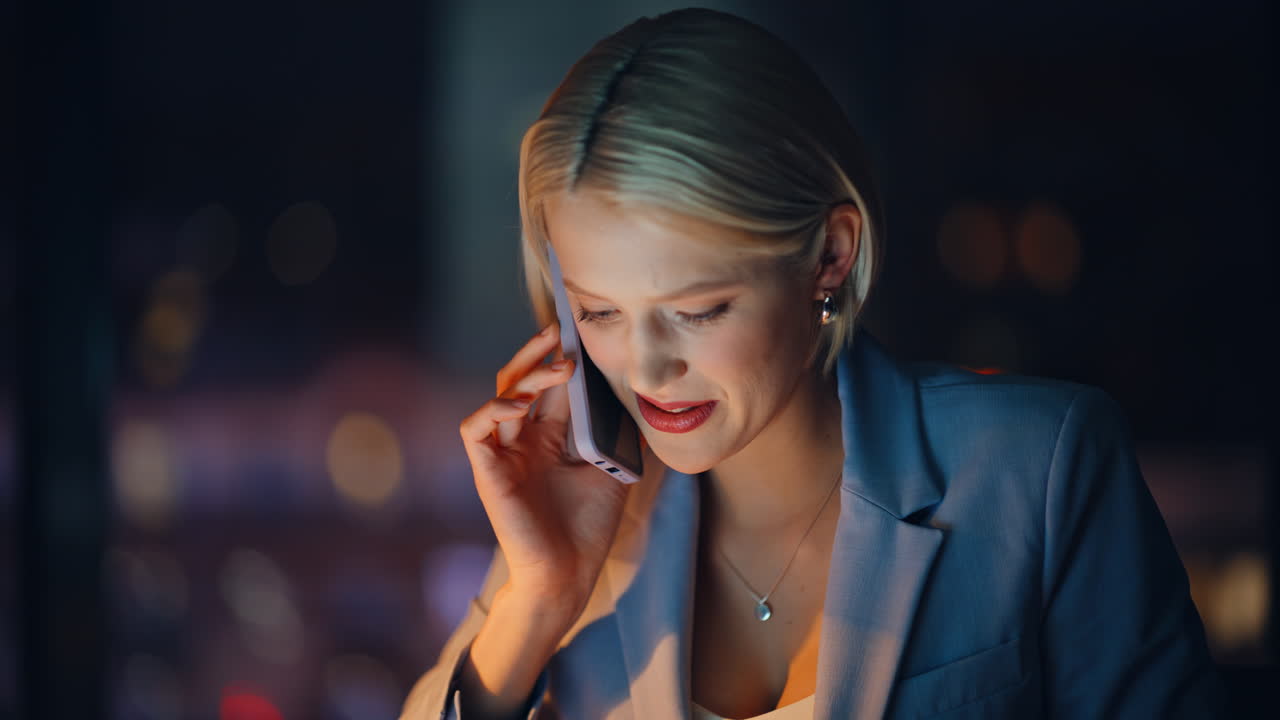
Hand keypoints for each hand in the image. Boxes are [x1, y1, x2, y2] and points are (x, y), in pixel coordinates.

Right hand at [458, 322, 631, 621]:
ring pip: (501, 394)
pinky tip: (520, 406)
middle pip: (520, 379)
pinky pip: (475, 429)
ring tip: (560, 366)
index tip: (581, 331)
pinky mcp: (487, 471)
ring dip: (527, 374)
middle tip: (561, 329)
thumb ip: (610, 427)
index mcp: (550, 437)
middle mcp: (523, 439)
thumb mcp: (611, 466)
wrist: (569, 574)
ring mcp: (503, 454)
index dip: (562, 356)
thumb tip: (620, 384)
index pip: (551, 386)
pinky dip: (493, 410)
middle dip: (539, 351)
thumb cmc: (589, 526)